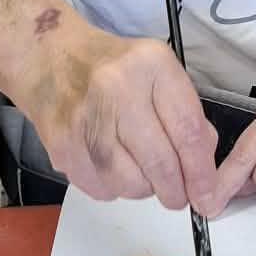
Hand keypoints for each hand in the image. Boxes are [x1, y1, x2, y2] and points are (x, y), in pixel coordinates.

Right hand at [24, 24, 217, 210]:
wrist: (48, 58)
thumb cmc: (112, 68)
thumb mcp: (158, 73)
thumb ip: (186, 115)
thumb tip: (202, 172)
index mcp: (150, 64)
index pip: (188, 131)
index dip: (201, 172)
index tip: (207, 195)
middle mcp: (116, 89)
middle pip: (160, 163)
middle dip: (176, 191)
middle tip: (179, 197)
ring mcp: (84, 119)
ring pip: (130, 184)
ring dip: (143, 189)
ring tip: (140, 171)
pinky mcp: (61, 145)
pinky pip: (101, 189)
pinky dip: (114, 187)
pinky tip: (111, 165)